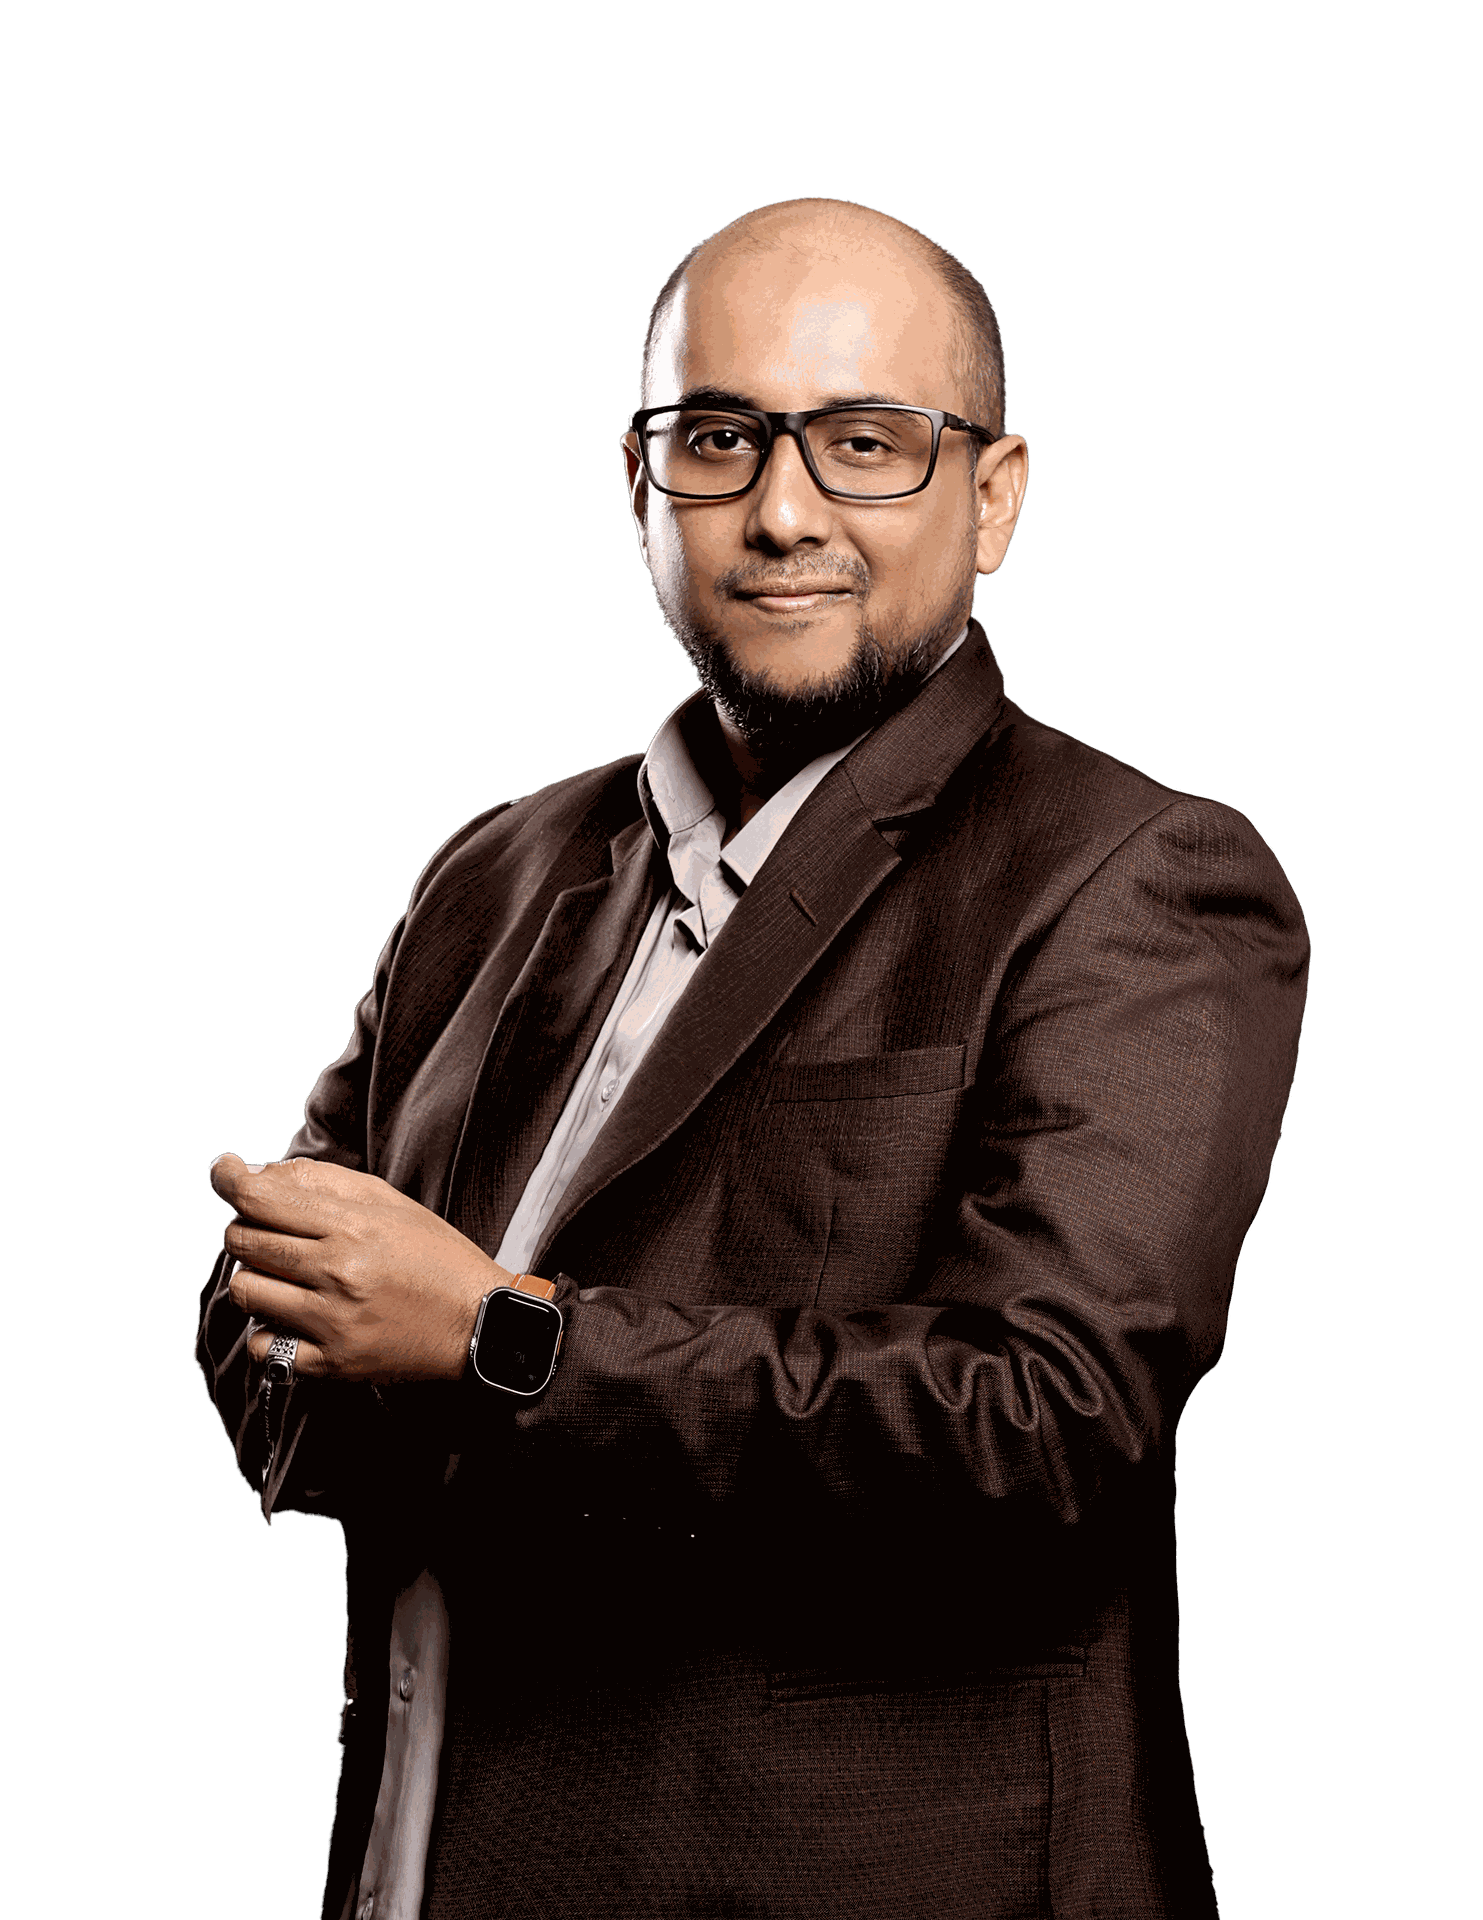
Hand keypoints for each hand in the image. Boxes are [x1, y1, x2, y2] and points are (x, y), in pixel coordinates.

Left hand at [210, 1154, 513, 1382]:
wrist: (480, 1321)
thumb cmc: (436, 1257)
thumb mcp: (391, 1204)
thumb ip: (327, 1185)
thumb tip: (264, 1174)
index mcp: (353, 1226)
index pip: (262, 1198)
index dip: (230, 1180)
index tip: (225, 1171)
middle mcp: (338, 1270)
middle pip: (245, 1242)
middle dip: (245, 1231)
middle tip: (267, 1233)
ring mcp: (333, 1320)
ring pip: (247, 1292)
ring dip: (254, 1279)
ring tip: (281, 1278)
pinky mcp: (333, 1362)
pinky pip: (265, 1346)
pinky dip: (266, 1331)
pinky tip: (289, 1320)